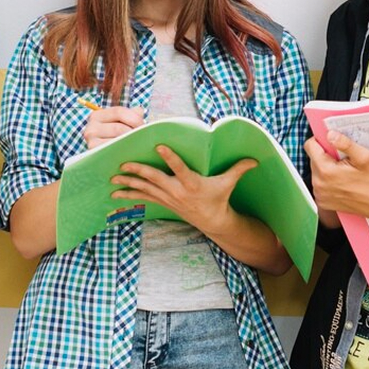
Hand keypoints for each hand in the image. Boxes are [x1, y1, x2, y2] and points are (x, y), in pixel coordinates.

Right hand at [82, 106, 143, 148]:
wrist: (104, 160)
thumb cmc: (115, 137)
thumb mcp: (121, 123)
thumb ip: (131, 114)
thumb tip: (140, 112)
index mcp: (97, 116)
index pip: (119, 112)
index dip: (135, 118)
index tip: (144, 126)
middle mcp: (91, 127)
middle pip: (119, 128)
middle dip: (135, 133)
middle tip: (145, 138)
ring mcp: (91, 142)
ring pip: (117, 140)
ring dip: (131, 143)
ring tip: (140, 145)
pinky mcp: (95, 154)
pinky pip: (114, 152)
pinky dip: (125, 152)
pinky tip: (132, 153)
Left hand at [110, 146, 255, 240]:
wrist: (213, 221)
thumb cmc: (219, 197)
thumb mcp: (228, 182)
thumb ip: (239, 168)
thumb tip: (256, 159)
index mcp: (192, 183)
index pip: (179, 168)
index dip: (170, 157)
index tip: (159, 146)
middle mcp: (178, 191)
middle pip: (155, 179)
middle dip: (138, 172)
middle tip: (123, 164)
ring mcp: (169, 198)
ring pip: (145, 189)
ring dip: (128, 184)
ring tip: (112, 178)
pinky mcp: (164, 202)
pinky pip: (144, 197)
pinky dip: (130, 195)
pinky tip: (116, 194)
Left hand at [305, 130, 368, 221]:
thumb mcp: (364, 157)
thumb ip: (345, 143)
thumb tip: (330, 134)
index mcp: (326, 170)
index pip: (310, 146)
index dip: (321, 141)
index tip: (332, 144)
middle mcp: (318, 184)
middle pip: (313, 158)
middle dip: (326, 156)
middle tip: (343, 160)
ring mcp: (319, 194)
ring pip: (316, 171)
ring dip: (326, 168)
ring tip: (344, 173)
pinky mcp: (322, 202)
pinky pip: (319, 184)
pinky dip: (327, 181)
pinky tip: (342, 182)